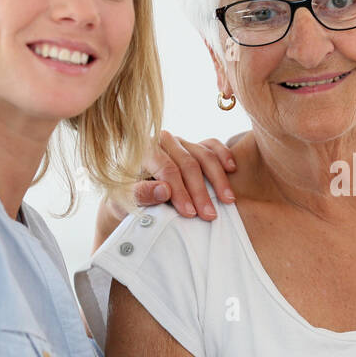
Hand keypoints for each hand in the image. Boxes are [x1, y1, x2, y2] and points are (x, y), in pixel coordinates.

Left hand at [95, 131, 237, 248]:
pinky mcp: (193, 145)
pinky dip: (224, 155)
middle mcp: (162, 141)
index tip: (189, 213)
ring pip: (203, 154)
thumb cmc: (124, 199)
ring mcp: (180, 142)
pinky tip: (231, 170)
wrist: (129, 194)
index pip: (167, 169)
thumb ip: (140, 195)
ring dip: (218, 178)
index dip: (180, 192)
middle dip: (200, 191)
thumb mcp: (123, 201)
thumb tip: (164, 191)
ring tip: (227, 200)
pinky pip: (212, 144)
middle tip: (209, 215)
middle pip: (188, 163)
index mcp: (142, 151)